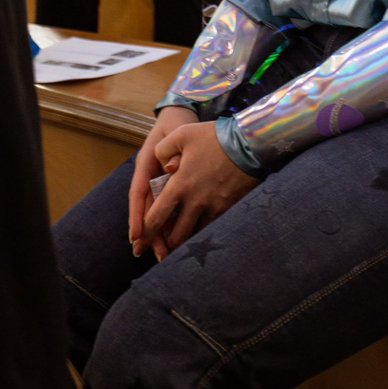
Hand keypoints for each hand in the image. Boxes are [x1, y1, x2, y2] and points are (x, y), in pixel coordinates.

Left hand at [135, 121, 258, 260]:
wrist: (249, 143)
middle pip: (176, 236)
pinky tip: (201, 235)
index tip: (138, 243)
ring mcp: (213, 208)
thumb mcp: (181, 134)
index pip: (156, 217)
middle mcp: (195, 202)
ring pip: (195, 236)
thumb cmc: (214, 137)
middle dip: (165, 246)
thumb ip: (163, 149)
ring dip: (186, 243)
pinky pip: (212, 228)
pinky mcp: (228, 208)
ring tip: (179, 249)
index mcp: (179, 186)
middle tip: (160, 253)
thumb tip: (159, 165)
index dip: (145, 234)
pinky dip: (204, 234)